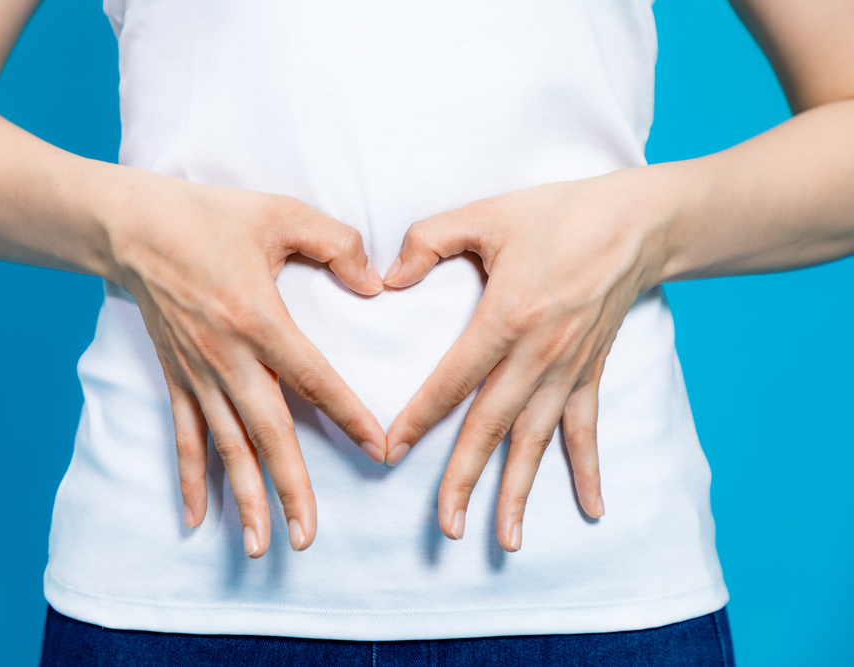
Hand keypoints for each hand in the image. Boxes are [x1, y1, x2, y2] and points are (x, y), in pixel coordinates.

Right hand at [105, 170, 387, 557]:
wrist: (131, 226)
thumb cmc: (209, 216)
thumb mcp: (281, 213)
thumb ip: (336, 244)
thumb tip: (374, 285)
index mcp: (258, 318)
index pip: (314, 379)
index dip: (349, 416)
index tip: (379, 451)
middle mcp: (227, 357)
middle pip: (267, 433)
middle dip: (290, 487)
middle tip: (307, 536)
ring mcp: (197, 373)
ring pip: (226, 446)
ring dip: (245, 498)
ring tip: (262, 545)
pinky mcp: (175, 377)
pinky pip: (184, 435)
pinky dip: (191, 477)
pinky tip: (197, 518)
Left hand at [382, 168, 666, 551]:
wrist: (637, 222)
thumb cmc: (558, 214)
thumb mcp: (486, 213)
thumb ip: (429, 239)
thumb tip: (387, 278)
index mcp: (507, 317)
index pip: (452, 380)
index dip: (418, 418)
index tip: (389, 452)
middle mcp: (539, 354)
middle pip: (492, 427)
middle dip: (465, 479)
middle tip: (446, 527)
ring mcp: (569, 369)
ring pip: (537, 441)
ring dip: (520, 491)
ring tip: (506, 539)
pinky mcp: (591, 372)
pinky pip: (587, 429)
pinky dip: (588, 470)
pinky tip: (591, 510)